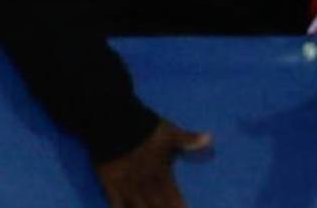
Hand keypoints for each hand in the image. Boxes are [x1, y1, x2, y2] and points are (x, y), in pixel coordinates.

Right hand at [96, 119, 212, 207]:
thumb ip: (187, 139)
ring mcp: (127, 185)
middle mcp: (146, 184)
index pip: (174, 201)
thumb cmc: (142, 126)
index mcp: (161, 174)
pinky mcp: (109, 182)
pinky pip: (116, 204)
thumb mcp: (168, 132)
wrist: (111, 120)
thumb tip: (210, 138)